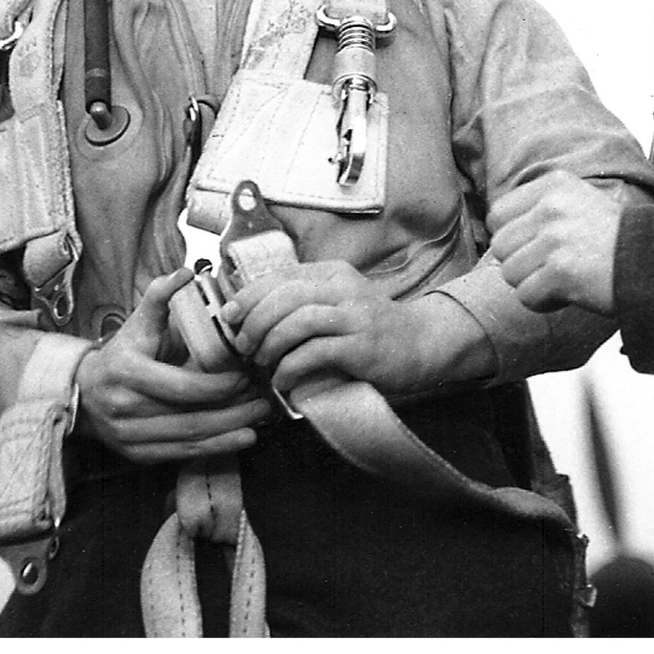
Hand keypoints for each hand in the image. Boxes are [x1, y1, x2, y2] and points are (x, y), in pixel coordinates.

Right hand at [73, 267, 271, 462]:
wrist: (83, 392)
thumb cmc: (121, 354)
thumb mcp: (136, 323)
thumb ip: (160, 298)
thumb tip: (186, 271)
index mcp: (127, 371)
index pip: (181, 386)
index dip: (218, 386)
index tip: (245, 377)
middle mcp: (125, 407)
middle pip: (189, 416)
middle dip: (232, 411)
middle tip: (263, 400)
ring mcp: (128, 435)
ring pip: (188, 439)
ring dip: (229, 431)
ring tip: (259, 418)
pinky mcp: (136, 454)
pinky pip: (180, 454)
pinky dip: (214, 448)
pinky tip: (240, 438)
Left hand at [221, 260, 471, 397]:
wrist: (423, 344)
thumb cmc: (372, 329)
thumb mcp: (339, 304)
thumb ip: (305, 303)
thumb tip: (252, 315)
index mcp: (333, 274)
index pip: (281, 276)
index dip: (249, 295)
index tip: (230, 316)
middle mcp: (344, 289)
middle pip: (285, 296)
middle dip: (255, 321)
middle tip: (244, 345)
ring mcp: (356, 316)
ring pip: (298, 320)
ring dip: (271, 343)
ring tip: (263, 362)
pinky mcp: (362, 346)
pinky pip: (315, 352)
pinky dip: (291, 367)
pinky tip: (284, 380)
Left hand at [487, 170, 622, 314]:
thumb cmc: (619, 242)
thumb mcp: (581, 203)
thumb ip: (540, 211)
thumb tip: (498, 241)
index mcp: (554, 185)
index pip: (498, 214)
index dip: (513, 238)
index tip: (538, 248)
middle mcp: (551, 207)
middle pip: (500, 246)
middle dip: (521, 264)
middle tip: (553, 269)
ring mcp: (555, 238)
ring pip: (510, 273)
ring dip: (533, 285)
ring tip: (564, 281)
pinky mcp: (561, 271)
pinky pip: (526, 296)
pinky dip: (544, 303)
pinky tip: (568, 295)